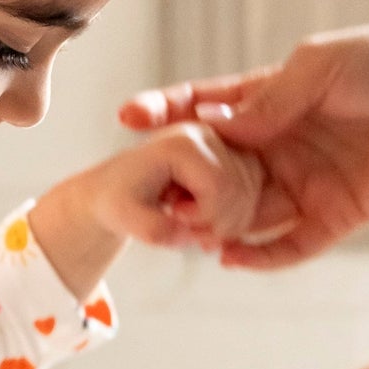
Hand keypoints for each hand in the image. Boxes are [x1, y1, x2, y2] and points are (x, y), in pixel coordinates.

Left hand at [88, 121, 275, 252]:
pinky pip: (253, 190)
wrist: (116, 191)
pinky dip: (236, 216)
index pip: (220, 186)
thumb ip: (152, 229)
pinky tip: (209, 224)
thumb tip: (185, 234)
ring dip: (229, 222)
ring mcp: (223, 142)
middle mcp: (208, 134)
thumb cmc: (117, 200)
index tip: (176, 218)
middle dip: (218, 223)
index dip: (203, 217)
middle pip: (241, 188)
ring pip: (252, 190)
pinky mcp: (232, 155)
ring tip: (195, 226)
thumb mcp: (123, 218)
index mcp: (182, 141)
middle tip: (187, 230)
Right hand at [119, 18, 368, 267]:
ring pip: (245, 212)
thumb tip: (212, 125)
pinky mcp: (337, 216)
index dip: (166, 111)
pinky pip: (289, 245)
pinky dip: (260, 256)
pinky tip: (230, 257)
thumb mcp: (319, 67)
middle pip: (217, 170)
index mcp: (271, 98)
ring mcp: (306, 182)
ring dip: (214, 224)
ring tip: (183, 232)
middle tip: (151, 193)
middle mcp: (282, 144)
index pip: (205, 109)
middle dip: (182, 182)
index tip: (128, 116)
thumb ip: (267, 100)